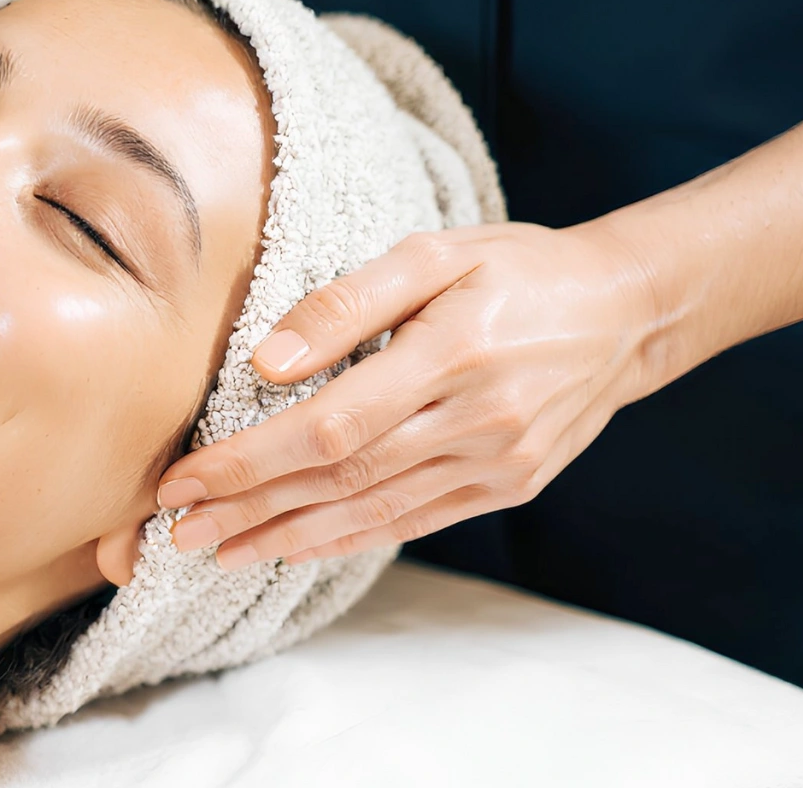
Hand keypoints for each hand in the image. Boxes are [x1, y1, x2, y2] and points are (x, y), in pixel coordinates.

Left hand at [155, 222, 662, 568]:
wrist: (629, 311)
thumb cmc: (518, 268)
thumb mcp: (434, 252)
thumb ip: (346, 304)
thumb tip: (266, 362)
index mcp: (452, 353)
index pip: (329, 426)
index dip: (250, 459)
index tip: (184, 478)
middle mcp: (475, 420)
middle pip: (339, 478)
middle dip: (249, 509)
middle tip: (174, 532)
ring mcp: (496, 462)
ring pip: (371, 511)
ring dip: (286, 536)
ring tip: (216, 550)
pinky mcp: (508, 485)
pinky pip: (413, 521)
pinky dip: (347, 539)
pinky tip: (295, 548)